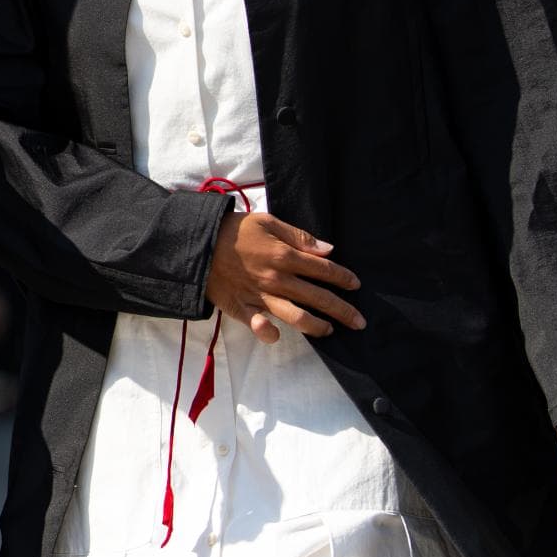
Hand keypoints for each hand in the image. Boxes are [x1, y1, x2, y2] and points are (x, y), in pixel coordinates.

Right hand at [203, 212, 363, 341]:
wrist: (197, 243)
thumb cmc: (235, 230)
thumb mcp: (268, 222)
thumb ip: (299, 237)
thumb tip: (329, 250)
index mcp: (285, 255)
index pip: (324, 270)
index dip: (343, 278)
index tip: (356, 285)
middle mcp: (277, 279)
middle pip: (318, 298)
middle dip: (342, 310)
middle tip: (359, 321)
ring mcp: (260, 296)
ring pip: (296, 317)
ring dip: (317, 326)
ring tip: (329, 331)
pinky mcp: (242, 308)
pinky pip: (259, 326)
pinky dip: (268, 333)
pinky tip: (277, 335)